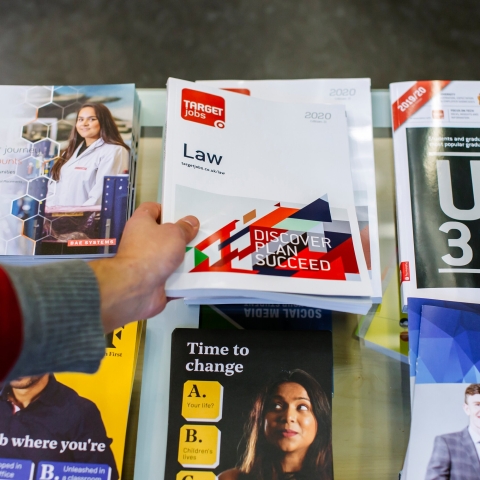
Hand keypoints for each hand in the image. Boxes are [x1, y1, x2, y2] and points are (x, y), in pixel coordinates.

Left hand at [89, 202, 198, 331]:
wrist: (136, 287)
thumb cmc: (152, 252)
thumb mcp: (174, 234)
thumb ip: (184, 228)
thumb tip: (191, 222)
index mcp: (141, 223)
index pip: (152, 209)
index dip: (167, 209)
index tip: (182, 214)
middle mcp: (141, 242)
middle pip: (164, 235)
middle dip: (181, 237)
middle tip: (200, 236)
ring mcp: (147, 263)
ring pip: (170, 258)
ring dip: (185, 259)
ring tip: (204, 255)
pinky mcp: (153, 281)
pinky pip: (173, 278)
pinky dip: (184, 278)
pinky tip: (199, 274)